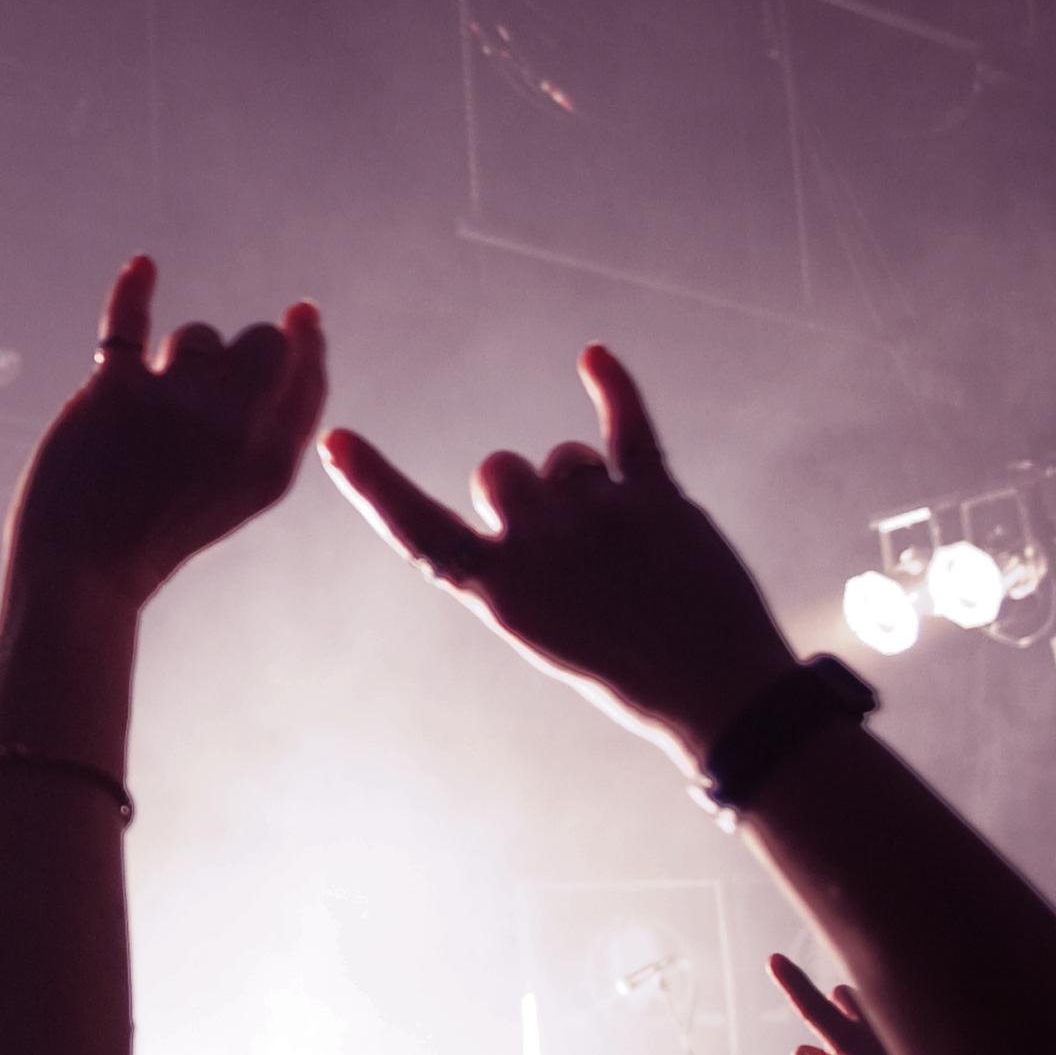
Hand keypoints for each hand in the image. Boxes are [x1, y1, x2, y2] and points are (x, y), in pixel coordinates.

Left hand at [0, 258, 327, 610]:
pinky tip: (142, 268)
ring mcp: (177, 404)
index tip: (299, 319)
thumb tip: (295, 328)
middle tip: (202, 389)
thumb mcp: (243, 487)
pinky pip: (128, 317)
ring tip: (146, 418)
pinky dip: (133, 289)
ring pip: (196, 337)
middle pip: (260, 340)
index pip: (307, 376)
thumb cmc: (160, 530)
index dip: (303, 345)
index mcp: (275, 461)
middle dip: (237, 350)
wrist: (84, 575)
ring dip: (176, 359)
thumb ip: (275, 420)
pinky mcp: (117, 390)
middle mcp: (236, 427)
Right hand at [322, 348, 789, 760]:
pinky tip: (594, 359)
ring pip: (565, 460)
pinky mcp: (660, 498)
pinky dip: (614, 388)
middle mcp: (541, 547)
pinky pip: (630, 426)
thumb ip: (518, 556)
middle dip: (517, 489)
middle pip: (501, 471)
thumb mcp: (545, 627)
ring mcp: (600, 517)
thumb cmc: (627, 668)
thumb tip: (519, 475)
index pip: (419, 530)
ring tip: (623, 540)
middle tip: (563, 540)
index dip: (374, 486)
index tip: (336, 440)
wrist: (719, 695)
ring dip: (582, 481)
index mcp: (502, 593)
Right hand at [771, 953, 962, 1054]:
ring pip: (869, 1006)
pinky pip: (892, 1024)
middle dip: (834, 1009)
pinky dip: (884, 1039)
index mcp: (852, 1049)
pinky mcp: (918, 1045)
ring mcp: (899, 1036)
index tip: (772, 959)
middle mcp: (877, 1033)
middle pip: (843, 996)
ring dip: (860, 1021)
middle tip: (837, 1052)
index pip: (812, 1009)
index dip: (790, 983)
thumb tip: (801, 1049)